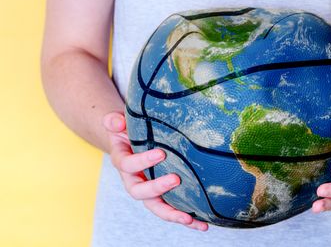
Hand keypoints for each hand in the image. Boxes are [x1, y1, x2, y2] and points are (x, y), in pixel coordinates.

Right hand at [102, 112, 208, 230]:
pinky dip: (186, 219)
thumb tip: (115, 120)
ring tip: (189, 217)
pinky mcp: (162, 195)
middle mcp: (133, 179)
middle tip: (175, 179)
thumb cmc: (128, 130)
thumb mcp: (120, 122)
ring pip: (156, 206)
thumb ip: (115, 121)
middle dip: (156, 188)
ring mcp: (148, 189)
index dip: (142, 161)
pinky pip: (172, 209)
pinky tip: (203, 224)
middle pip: (139, 192)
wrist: (131, 141)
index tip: (161, 153)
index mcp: (122, 161)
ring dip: (172, 214)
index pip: (128, 164)